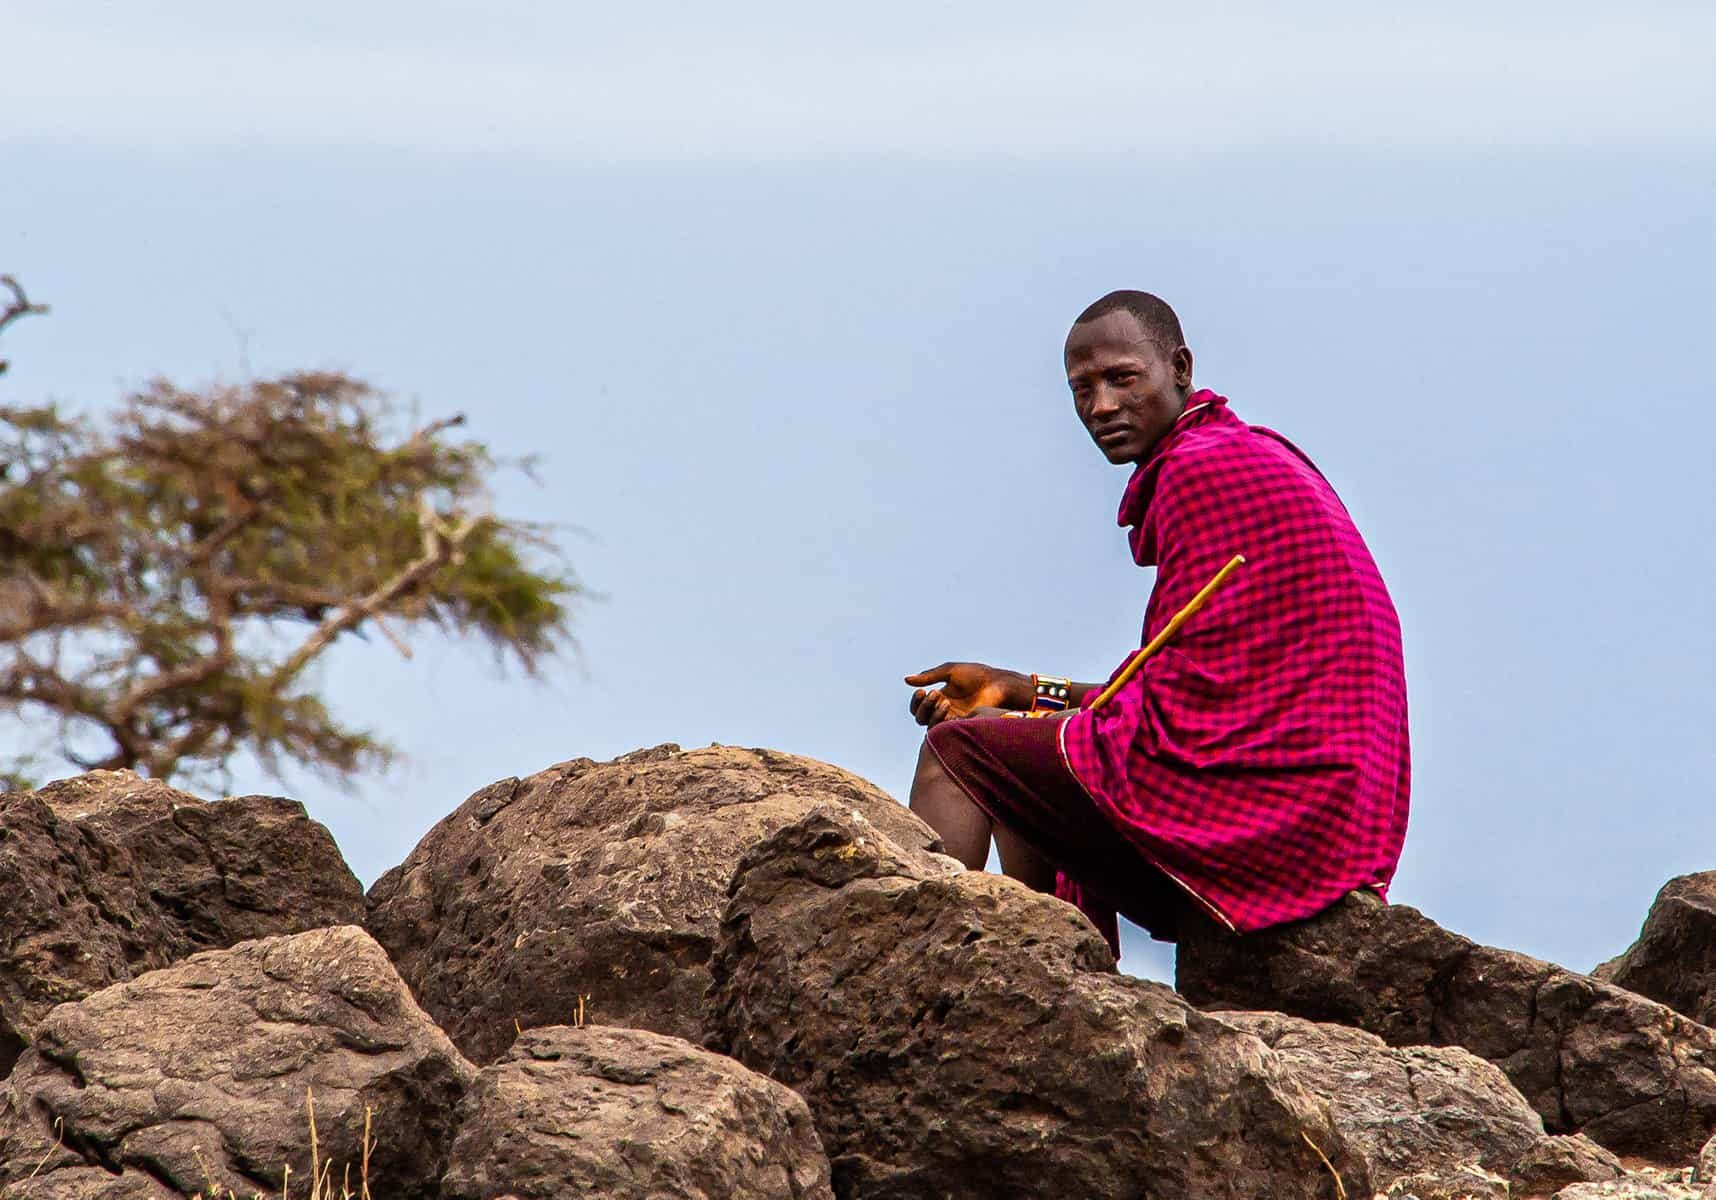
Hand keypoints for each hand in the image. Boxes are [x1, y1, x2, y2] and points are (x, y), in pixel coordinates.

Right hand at [903, 662, 1030, 727]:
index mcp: (939, 697)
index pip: (918, 706)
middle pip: (920, 717)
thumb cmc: (975, 675)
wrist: (996, 683)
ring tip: (944, 700)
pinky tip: (950, 707)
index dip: (916, 701)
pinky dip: (942, 719)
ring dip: (931, 713)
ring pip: (929, 725)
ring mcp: (951, 719)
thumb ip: (928, 676)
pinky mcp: (961, 726)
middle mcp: (943, 710)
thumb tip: (906, 679)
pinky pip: (943, 729)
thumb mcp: (948, 672)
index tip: (921, 691)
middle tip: (934, 693)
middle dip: (922, 706)